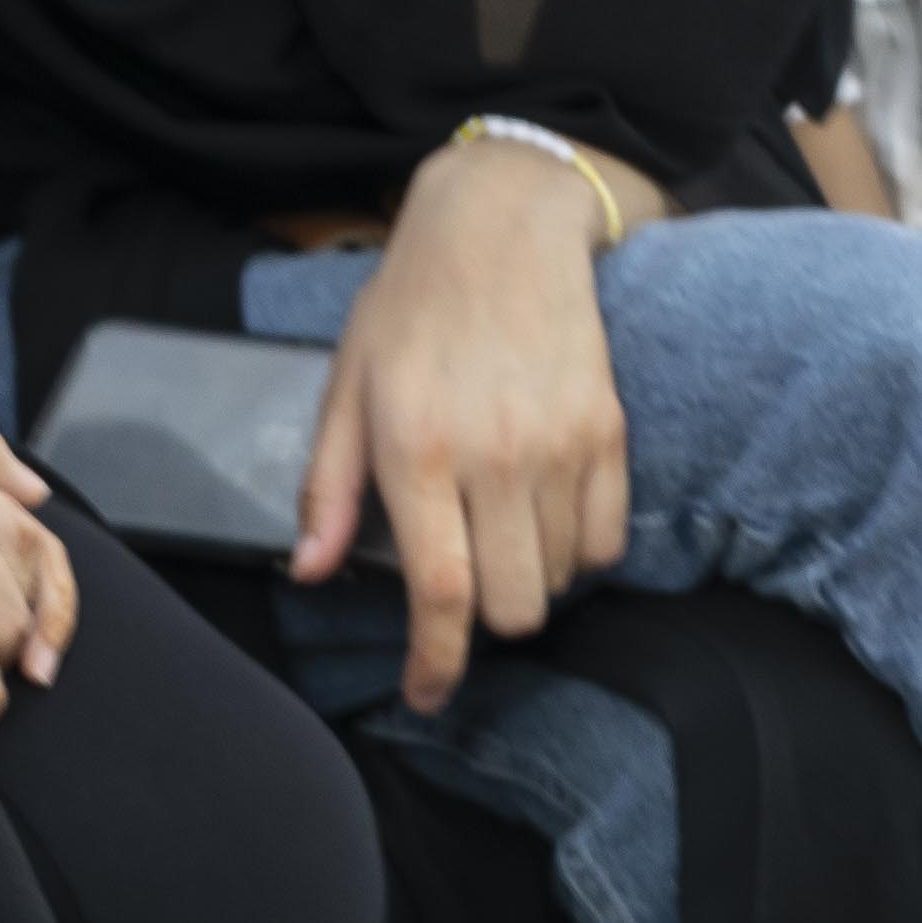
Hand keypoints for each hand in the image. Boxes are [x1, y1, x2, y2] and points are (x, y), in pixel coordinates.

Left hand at [292, 137, 628, 712]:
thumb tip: (311, 570)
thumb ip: (328, 486)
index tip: (427, 694)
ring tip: (497, 521)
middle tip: (461, 579)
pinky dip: (579, 548)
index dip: (435, 661)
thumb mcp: (346, 386)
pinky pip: (609, 542)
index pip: (440, 592)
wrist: (501, 228)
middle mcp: (495, 456)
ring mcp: (562, 446)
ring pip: (562, 580)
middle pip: (513, 607)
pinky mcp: (610, 433)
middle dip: (483, 618)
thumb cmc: (408, 308)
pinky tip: (544, 509)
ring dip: (529, 576)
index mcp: (417, 448)